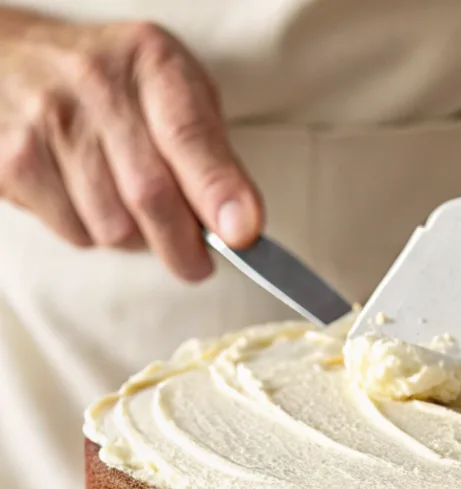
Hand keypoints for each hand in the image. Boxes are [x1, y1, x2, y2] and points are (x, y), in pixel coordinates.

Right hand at [0, 14, 261, 280]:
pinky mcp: (12, 160)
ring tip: (127, 205)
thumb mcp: (177, 94)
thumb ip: (213, 155)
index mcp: (152, 64)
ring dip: (134, 238)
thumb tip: (240, 226)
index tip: (242, 235)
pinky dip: (91, 233)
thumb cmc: (118, 87)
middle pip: (151, 196)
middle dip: (184, 248)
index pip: (189, 136)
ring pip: (114, 228)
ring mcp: (47, 121)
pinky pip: (75, 233)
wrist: (13, 59)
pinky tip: (85, 197)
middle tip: (196, 264)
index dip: (217, 191)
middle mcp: (96, 84)